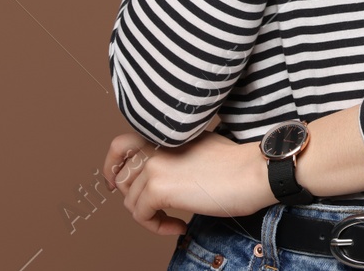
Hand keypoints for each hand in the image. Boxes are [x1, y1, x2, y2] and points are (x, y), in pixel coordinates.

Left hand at [101, 130, 273, 235]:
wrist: (253, 172)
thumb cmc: (238, 166)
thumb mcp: (200, 149)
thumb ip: (176, 156)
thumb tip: (162, 176)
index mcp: (167, 135)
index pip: (121, 144)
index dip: (110, 165)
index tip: (113, 182)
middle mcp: (156, 146)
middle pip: (120, 177)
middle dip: (132, 198)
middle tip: (154, 209)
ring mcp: (154, 165)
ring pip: (131, 201)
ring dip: (151, 217)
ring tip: (175, 220)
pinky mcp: (157, 188)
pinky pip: (140, 216)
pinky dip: (157, 227)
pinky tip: (179, 226)